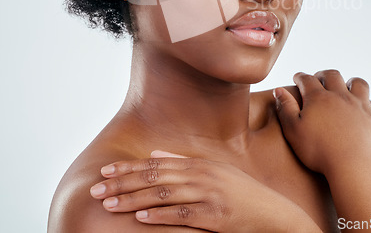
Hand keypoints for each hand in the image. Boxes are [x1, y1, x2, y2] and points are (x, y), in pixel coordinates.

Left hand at [90, 151, 320, 231]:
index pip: (156, 163)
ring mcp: (209, 194)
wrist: (273, 213)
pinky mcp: (215, 216)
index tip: (106, 171)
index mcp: (199, 163)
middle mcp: (201, 174)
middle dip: (123, 183)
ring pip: (163, 195)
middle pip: (155, 177)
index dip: (129, 167)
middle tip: (97, 189)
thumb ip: (184, 162)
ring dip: (133, 199)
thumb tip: (155, 152)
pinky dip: (160, 215)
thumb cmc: (242, 194)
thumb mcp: (215, 172)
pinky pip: (182, 214)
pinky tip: (140, 217)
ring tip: (109, 204)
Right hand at [273, 70, 370, 178]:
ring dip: (353, 83)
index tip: (297, 78)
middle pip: (333, 76)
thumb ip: (285, 108)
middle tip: (320, 78)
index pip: (307, 79)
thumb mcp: (293, 130)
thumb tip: (279, 89)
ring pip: (360, 84)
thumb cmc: (318, 151)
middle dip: (325, 74)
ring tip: (349, 87)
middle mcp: (341, 96)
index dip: (300, 77)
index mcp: (318, 98)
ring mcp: (361, 107)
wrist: (352, 166)